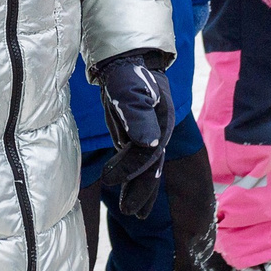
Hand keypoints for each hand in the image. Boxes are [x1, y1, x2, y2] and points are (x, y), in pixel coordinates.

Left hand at [95, 50, 174, 219]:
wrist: (128, 57)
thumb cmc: (129, 71)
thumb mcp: (130, 91)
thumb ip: (138, 115)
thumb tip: (150, 144)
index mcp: (160, 124)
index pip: (147, 154)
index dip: (130, 169)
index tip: (110, 180)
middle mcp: (158, 131)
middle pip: (152, 167)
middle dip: (143, 191)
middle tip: (132, 214)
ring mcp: (149, 132)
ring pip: (146, 167)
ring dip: (139, 188)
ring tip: (131, 212)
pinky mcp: (137, 132)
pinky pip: (136, 159)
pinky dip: (131, 175)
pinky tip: (124, 187)